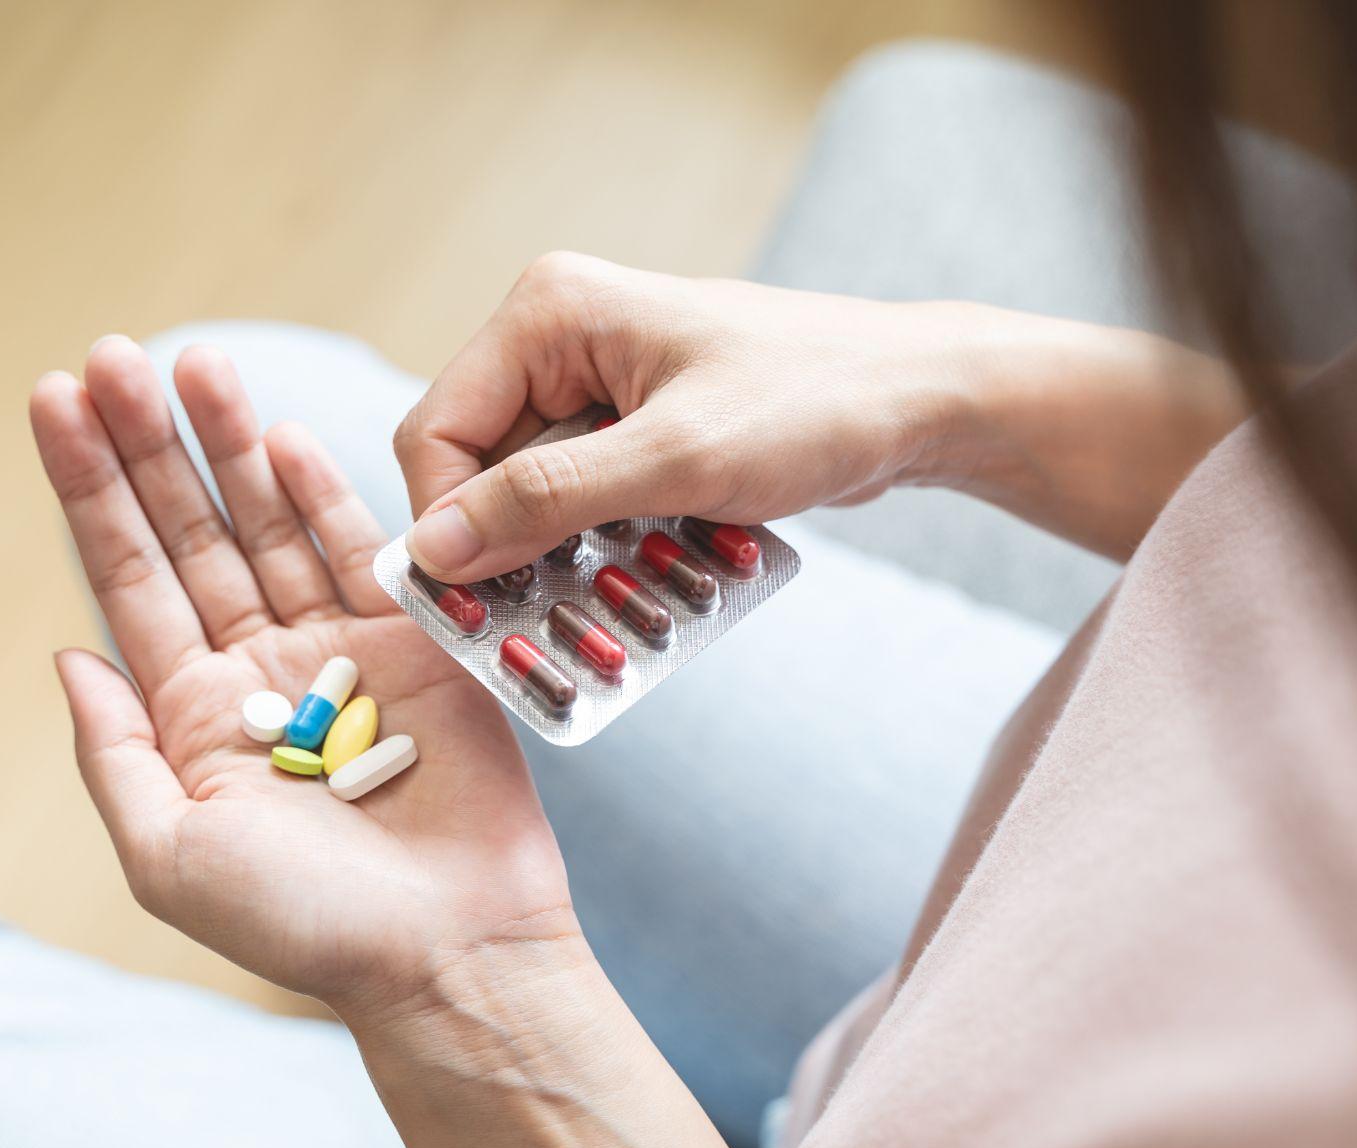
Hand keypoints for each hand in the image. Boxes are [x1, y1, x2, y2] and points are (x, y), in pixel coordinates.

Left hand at [32, 336, 571, 1020]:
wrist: (446, 951)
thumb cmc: (305, 926)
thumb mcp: (169, 854)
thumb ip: (113, 754)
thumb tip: (67, 656)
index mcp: (190, 718)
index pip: (127, 578)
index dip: (89, 492)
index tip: (53, 404)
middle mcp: (258, 672)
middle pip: (190, 534)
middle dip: (147, 446)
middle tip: (111, 356)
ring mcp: (338, 652)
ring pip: (268, 527)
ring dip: (227, 445)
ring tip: (193, 362)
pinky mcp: (416, 645)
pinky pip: (360, 554)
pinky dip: (321, 493)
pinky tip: (277, 433)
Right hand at [394, 252, 1245, 576]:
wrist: (924, 400)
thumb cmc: (813, 404)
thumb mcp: (672, 461)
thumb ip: (543, 501)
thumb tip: (432, 549)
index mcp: (548, 314)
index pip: (436, 429)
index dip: (445, 523)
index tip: (474, 603)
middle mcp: (560, 338)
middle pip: (480, 468)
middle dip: (513, 550)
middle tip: (543, 625)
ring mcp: (599, 383)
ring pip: (535, 496)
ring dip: (566, 560)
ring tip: (609, 613)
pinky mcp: (638, 425)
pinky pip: (589, 501)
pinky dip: (609, 549)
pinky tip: (650, 583)